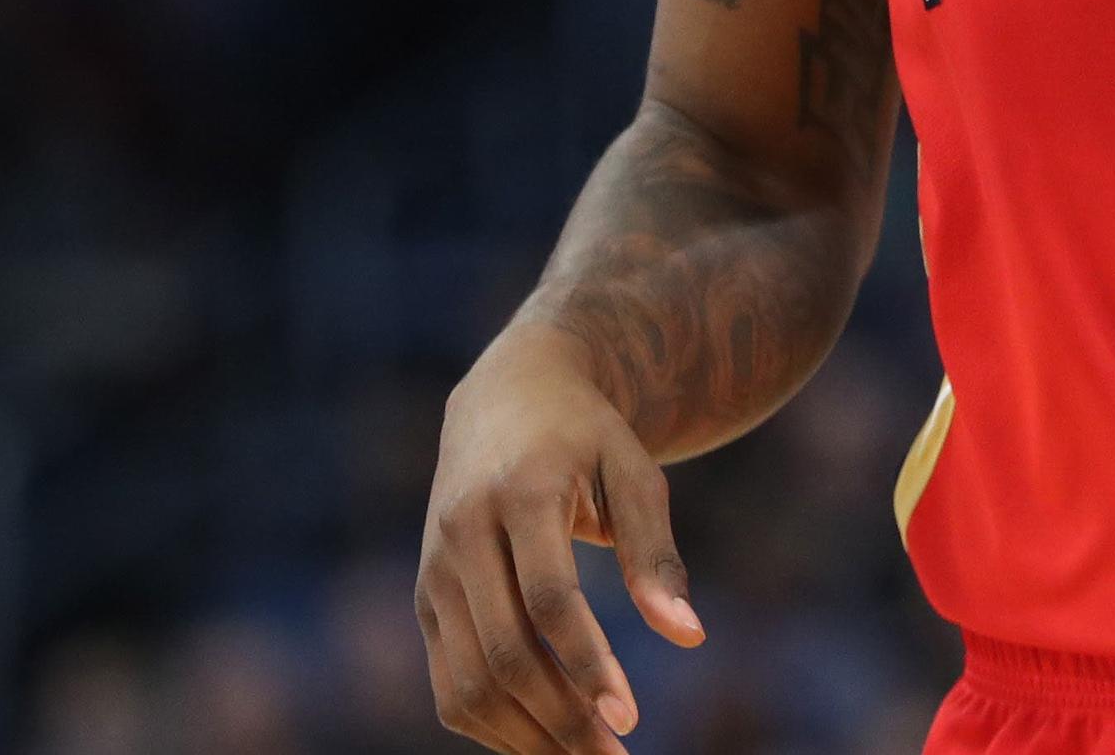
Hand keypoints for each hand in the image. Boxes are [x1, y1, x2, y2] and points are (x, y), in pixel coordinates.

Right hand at [419, 327, 704, 754]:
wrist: (507, 395)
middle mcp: (463, 534)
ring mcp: (434, 570)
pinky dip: (492, 724)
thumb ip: (656, 553)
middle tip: (615, 754)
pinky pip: (449, 682)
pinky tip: (545, 739)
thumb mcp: (635, 471)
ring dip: (525, 736)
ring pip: (466, 681)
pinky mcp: (426, 599)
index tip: (630, 718)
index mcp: (520, 493)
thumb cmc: (587, 435)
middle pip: (504, 653)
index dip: (587, 664)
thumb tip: (688, 636)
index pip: (548, 599)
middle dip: (560, 718)